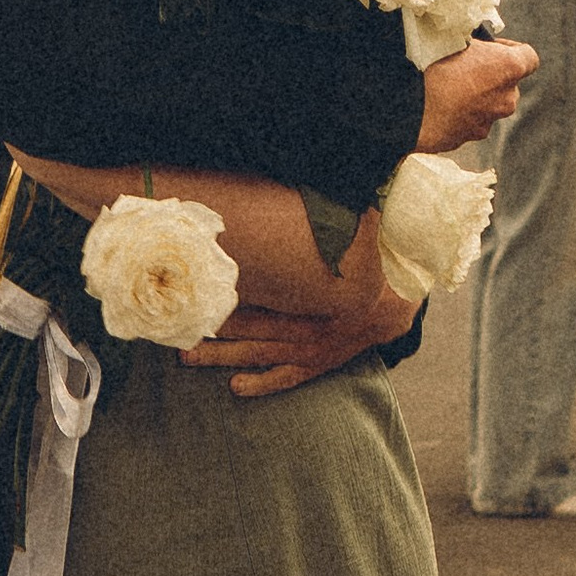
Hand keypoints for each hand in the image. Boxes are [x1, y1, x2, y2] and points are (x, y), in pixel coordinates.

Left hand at [180, 207, 412, 398]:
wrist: (396, 309)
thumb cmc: (368, 271)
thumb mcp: (356, 240)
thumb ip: (343, 216)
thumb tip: (344, 188)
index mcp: (310, 300)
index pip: (263, 298)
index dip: (230, 298)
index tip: (200, 292)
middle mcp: (306, 329)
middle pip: (252, 331)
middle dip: (215, 333)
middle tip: (179, 333)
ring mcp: (309, 351)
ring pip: (259, 355)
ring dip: (224, 357)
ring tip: (189, 357)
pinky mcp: (315, 365)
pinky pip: (285, 377)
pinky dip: (262, 384)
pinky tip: (236, 388)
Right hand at [416, 37, 534, 151]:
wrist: (406, 108)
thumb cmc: (431, 67)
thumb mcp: (456, 40)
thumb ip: (476, 46)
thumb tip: (474, 46)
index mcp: (509, 68)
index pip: (529, 57)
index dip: (511, 49)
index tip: (491, 47)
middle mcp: (506, 98)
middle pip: (509, 84)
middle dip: (492, 75)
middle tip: (466, 66)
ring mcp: (490, 121)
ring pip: (490, 104)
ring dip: (477, 96)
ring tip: (448, 87)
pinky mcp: (471, 137)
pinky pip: (472, 121)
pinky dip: (462, 113)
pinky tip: (440, 104)